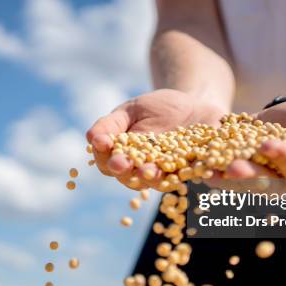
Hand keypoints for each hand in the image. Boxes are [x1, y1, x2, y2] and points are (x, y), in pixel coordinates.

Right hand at [86, 89, 225, 188]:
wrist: (193, 105)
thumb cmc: (156, 108)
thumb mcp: (130, 111)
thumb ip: (110, 125)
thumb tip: (91, 139)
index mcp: (125, 158)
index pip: (108, 163)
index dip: (105, 157)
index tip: (102, 146)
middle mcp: (144, 170)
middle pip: (131, 177)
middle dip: (126, 172)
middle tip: (123, 165)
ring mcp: (169, 172)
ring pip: (159, 181)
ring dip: (153, 178)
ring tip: (149, 172)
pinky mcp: (194, 169)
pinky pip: (192, 174)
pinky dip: (194, 174)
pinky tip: (194, 169)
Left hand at [208, 101, 285, 185]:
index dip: (281, 156)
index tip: (267, 144)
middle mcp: (281, 184)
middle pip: (265, 182)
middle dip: (248, 175)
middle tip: (233, 168)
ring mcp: (259, 182)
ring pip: (241, 184)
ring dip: (224, 180)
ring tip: (209, 172)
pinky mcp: (240, 176)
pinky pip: (225, 177)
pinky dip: (213, 173)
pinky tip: (199, 168)